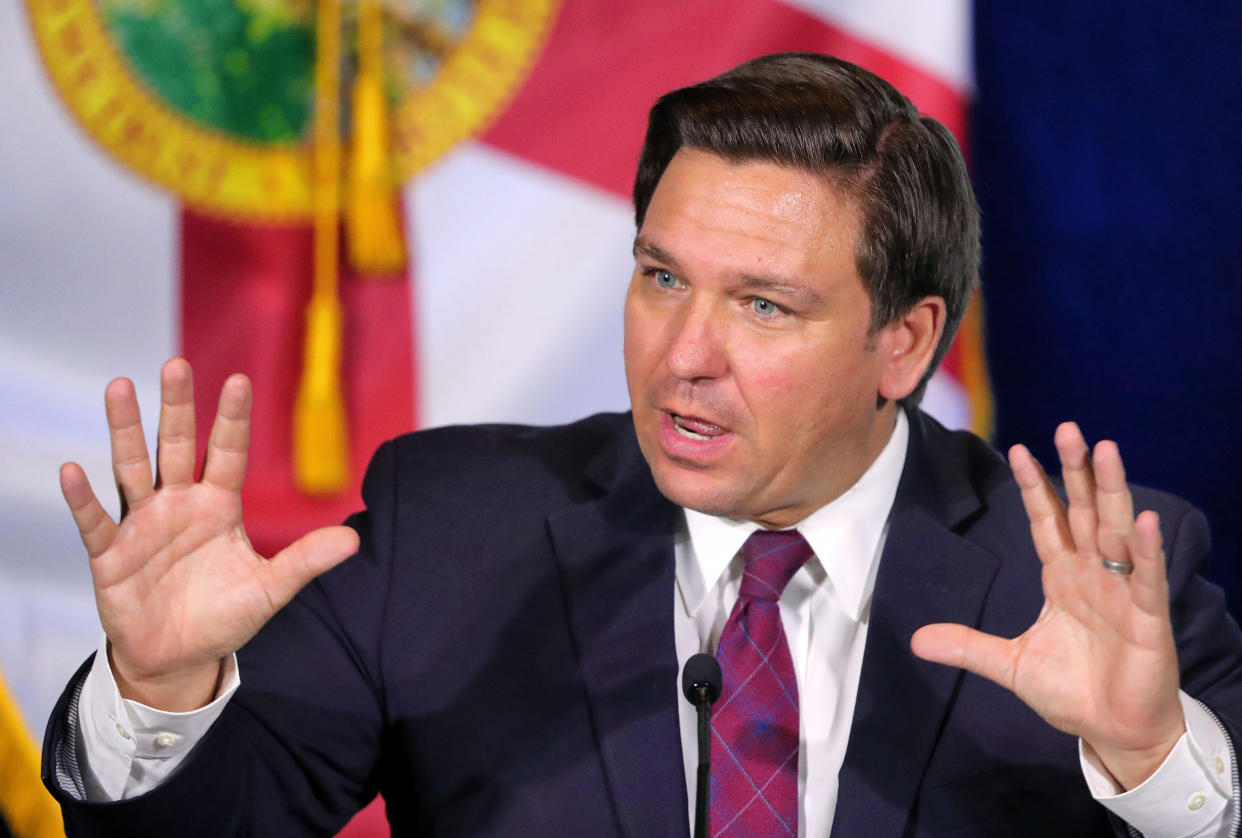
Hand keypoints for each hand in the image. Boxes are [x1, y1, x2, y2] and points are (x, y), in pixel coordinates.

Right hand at [59, 359, 358, 710]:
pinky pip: (94, 520)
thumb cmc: (224, 616)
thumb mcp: (269, 589)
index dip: (233, 419)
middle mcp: (180, 504)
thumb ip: (305, 561)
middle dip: (177, 407)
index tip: (239, 379)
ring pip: (132, 467)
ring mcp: (143, 524)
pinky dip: (83, 498)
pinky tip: (72, 470)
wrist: (179, 658)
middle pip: (176, 446)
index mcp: (220, 506)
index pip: (228, 452)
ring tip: (119, 388)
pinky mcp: (110, 554)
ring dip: (125, 430)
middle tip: (175, 365)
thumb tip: (354, 540)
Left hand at [911, 422, 1182, 789]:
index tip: (1017, 448)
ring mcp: (1122, 592)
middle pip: (1083, 510)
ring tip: (1106, 449)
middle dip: (1075, 470)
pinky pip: (1148, 577)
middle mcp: (1093, 574)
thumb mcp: (1009, 664)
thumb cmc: (1071, 691)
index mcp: (1062, 578)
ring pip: (1117, 530)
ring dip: (1113, 490)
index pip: (1046, 520)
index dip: (1033, 486)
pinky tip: (1145, 519)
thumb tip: (915, 640)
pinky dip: (1148, 549)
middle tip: (1068, 427)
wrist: (1112, 731)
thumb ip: (967, 646)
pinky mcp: (1148, 618)